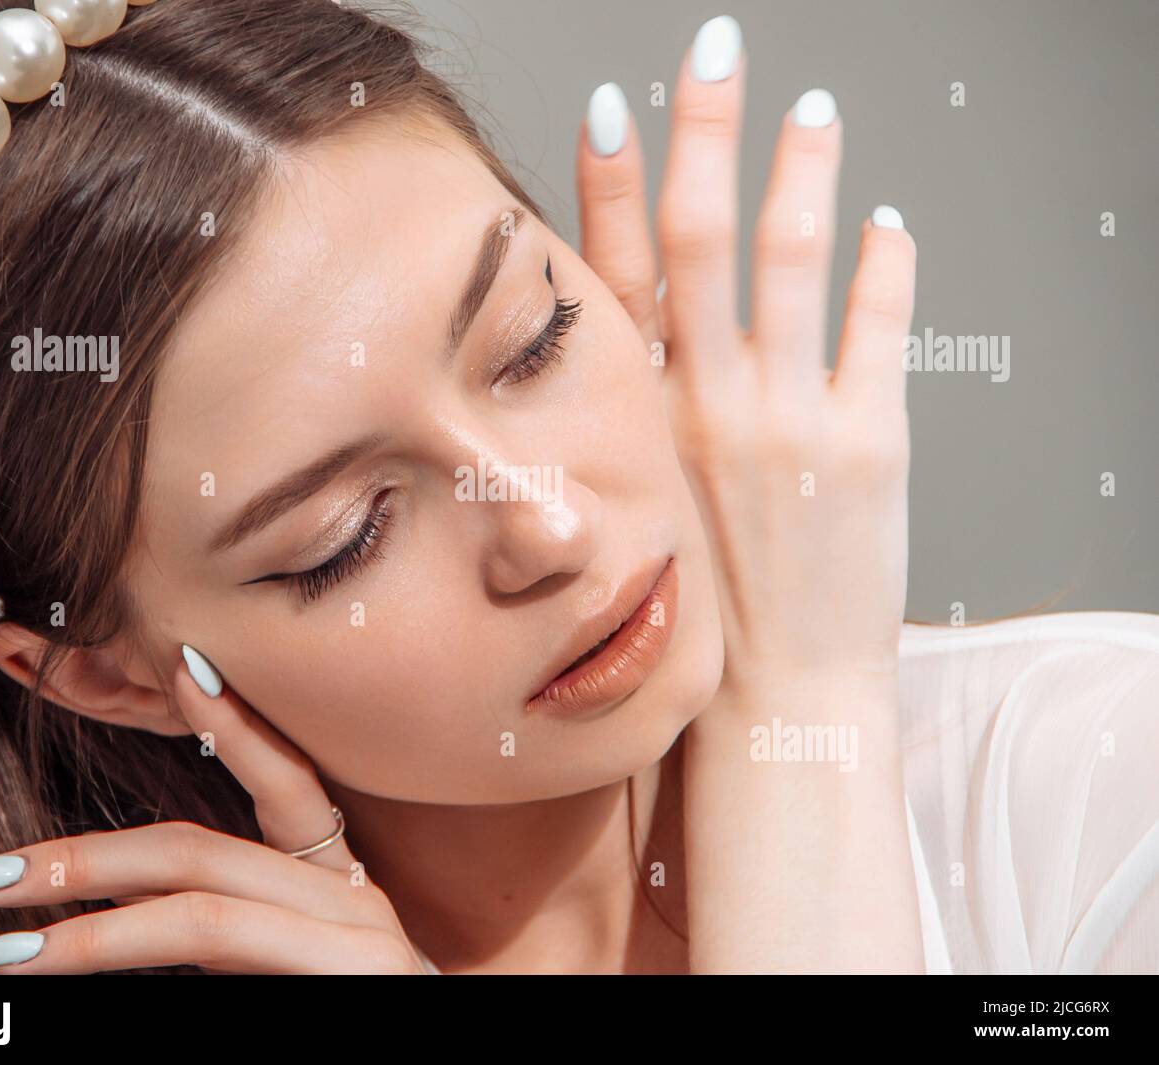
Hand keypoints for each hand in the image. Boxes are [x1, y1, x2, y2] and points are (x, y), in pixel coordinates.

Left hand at [0, 655, 427, 973]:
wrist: (458, 1063)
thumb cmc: (358, 1010)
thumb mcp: (291, 960)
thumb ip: (229, 921)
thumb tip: (124, 895)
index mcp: (341, 886)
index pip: (290, 785)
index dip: (235, 724)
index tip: (179, 666)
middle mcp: (356, 904)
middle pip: (210, 854)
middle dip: (92, 858)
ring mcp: (360, 950)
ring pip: (209, 919)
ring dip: (97, 931)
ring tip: (7, 948)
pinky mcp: (354, 989)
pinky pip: (233, 968)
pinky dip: (151, 974)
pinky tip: (85, 972)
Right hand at [577, 43, 914, 701]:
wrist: (766, 700)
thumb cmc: (694, 613)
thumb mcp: (634, 507)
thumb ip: (637, 417)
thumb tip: (646, 336)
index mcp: (642, 423)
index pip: (615, 276)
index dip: (609, 185)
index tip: (608, 106)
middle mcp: (707, 407)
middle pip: (702, 237)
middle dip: (707, 132)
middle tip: (715, 53)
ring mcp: (788, 420)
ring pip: (794, 260)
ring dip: (804, 173)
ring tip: (813, 111)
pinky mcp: (867, 444)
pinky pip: (881, 326)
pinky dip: (887, 264)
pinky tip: (887, 221)